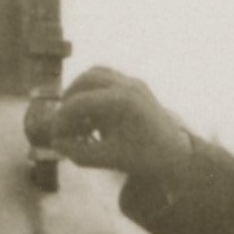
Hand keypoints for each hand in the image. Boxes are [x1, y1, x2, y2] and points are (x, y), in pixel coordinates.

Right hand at [21, 67, 203, 184]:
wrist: (177, 153)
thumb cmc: (146, 158)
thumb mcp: (110, 159)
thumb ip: (80, 153)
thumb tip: (56, 144)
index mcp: (122, 102)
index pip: (80, 102)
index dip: (62, 119)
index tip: (57, 135)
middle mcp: (128, 85)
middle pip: (86, 79)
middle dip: (69, 100)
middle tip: (63, 123)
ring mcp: (133, 82)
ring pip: (96, 73)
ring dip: (81, 91)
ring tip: (76, 116)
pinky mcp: (136, 84)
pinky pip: (108, 77)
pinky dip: (94, 89)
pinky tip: (93, 112)